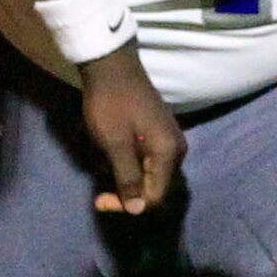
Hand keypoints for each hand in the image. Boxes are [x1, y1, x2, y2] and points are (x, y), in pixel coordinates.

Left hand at [80, 43, 181, 214]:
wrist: (111, 65)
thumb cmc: (111, 104)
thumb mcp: (114, 144)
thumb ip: (128, 178)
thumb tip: (138, 210)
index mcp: (169, 153)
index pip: (155, 197)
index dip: (129, 206)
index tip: (99, 200)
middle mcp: (177, 150)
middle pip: (157, 189)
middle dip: (128, 195)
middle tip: (100, 195)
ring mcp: (169, 141)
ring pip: (151, 177)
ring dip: (126, 180)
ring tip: (102, 171)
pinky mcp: (159, 134)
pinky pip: (148, 162)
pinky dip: (129, 166)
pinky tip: (110, 158)